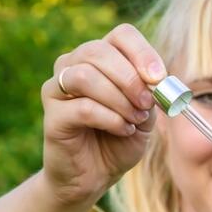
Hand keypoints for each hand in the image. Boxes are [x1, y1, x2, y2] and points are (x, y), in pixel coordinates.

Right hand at [40, 23, 165, 205]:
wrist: (95, 175)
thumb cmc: (119, 140)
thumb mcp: (144, 114)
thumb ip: (150, 94)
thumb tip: (157, 80)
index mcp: (100, 58)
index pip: (121, 35)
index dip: (142, 52)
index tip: (159, 77)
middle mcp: (73, 65)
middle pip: (99, 51)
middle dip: (130, 78)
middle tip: (147, 103)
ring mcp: (57, 89)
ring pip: (86, 75)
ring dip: (119, 99)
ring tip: (134, 119)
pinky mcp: (52, 115)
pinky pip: (83, 107)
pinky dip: (110, 119)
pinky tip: (122, 130)